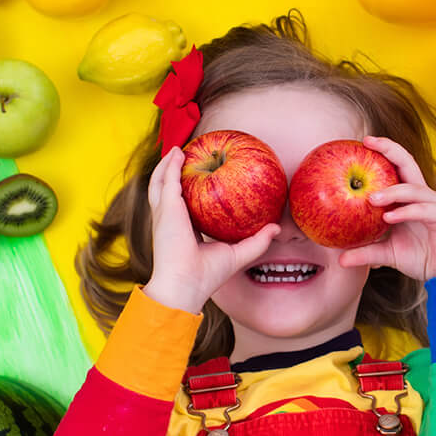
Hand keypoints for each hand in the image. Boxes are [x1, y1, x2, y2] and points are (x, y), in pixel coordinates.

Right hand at [141, 147, 280, 313]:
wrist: (186, 285)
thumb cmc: (207, 276)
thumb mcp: (237, 254)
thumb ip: (257, 241)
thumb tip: (276, 228)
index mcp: (183, 230)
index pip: (182, 206)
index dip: (188, 193)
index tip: (199, 179)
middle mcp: (169, 220)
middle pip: (166, 190)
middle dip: (170, 173)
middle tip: (183, 157)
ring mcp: (164, 213)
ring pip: (159, 181)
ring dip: (166, 163)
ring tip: (177, 149)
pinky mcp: (166, 208)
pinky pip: (167, 179)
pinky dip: (170, 164)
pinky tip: (179, 152)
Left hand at [337, 136, 435, 280]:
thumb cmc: (421, 258)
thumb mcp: (387, 254)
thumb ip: (366, 252)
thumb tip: (340, 259)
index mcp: (410, 197)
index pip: (397, 166)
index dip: (383, 151)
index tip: (362, 142)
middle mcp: (423, 195)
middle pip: (408, 163)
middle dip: (389, 149)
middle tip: (368, 143)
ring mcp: (435, 204)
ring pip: (413, 188)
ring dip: (392, 191)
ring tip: (371, 198)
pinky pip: (423, 210)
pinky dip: (405, 212)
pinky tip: (389, 218)